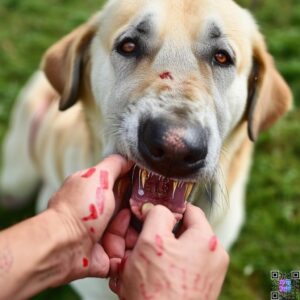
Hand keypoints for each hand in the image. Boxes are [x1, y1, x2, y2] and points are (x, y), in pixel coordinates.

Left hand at [48, 155, 132, 280]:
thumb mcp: (98, 177)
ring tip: (126, 230)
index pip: (123, 188)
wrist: (64, 247)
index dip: (136, 188)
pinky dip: (128, 250)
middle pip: (129, 211)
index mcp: (94, 192)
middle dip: (137, 212)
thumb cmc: (78, 210)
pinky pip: (125, 253)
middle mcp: (98, 213)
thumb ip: (114, 164)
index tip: (147, 189)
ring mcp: (102, 234)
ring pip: (130, 232)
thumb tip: (129, 158)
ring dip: (132, 232)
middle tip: (142, 211)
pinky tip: (126, 244)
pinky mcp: (105, 255)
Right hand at [105, 204, 228, 299]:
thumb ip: (157, 214)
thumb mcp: (151, 241)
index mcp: (207, 240)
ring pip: (180, 251)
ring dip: (160, 253)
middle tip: (143, 241)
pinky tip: (150, 276)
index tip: (155, 211)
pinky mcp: (200, 288)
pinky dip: (166, 268)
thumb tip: (159, 208)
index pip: (190, 210)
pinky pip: (182, 268)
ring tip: (142, 263)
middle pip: (184, 232)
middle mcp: (213, 257)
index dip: (169, 208)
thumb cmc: (158, 292)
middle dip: (161, 234)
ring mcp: (208, 275)